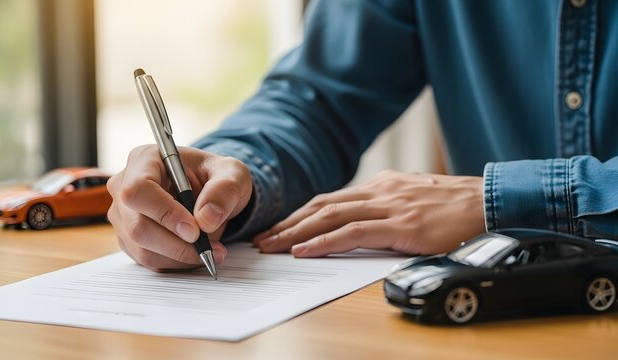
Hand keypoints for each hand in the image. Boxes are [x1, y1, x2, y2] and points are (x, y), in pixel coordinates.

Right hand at [107, 145, 252, 270]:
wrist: (210, 191)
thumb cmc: (215, 176)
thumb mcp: (232, 173)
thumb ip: (224, 190)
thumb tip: (206, 219)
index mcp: (145, 159)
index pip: (139, 190)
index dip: (165, 214)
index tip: (195, 230)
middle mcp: (125, 186)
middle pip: (138, 226)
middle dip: (177, 245)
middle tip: (209, 247)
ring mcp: (124, 215)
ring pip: (143, 249)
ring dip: (181, 257)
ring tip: (211, 250)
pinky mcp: (130, 238)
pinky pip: (149, 260)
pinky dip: (177, 263)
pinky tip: (197, 253)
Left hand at [253, 170, 484, 256]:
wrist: (491, 202)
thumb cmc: (457, 207)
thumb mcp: (415, 200)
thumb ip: (388, 208)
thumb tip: (364, 224)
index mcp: (382, 186)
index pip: (331, 199)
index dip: (302, 215)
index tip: (281, 228)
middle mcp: (379, 191)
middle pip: (322, 206)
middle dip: (289, 224)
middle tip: (263, 239)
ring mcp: (389, 205)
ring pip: (330, 217)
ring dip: (296, 233)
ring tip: (273, 246)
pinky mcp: (400, 224)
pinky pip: (353, 233)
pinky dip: (324, 241)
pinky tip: (305, 250)